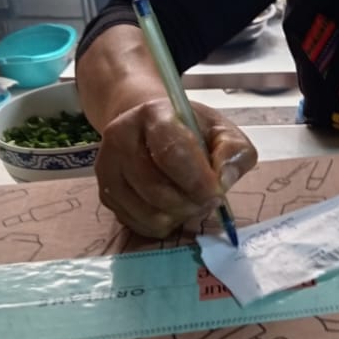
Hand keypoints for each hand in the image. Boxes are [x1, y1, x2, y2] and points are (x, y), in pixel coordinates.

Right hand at [95, 99, 256, 238]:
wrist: (149, 126)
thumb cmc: (189, 130)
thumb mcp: (221, 130)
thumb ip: (233, 152)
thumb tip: (223, 181)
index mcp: (153, 114)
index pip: (170, 152)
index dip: (197, 180)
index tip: (217, 193)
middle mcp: (121, 138)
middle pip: (156, 188)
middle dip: (191, 203)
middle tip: (209, 199)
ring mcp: (107, 167)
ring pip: (147, 212)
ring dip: (179, 216)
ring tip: (192, 201)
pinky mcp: (105, 192)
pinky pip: (138, 224)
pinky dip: (163, 224)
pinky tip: (173, 207)